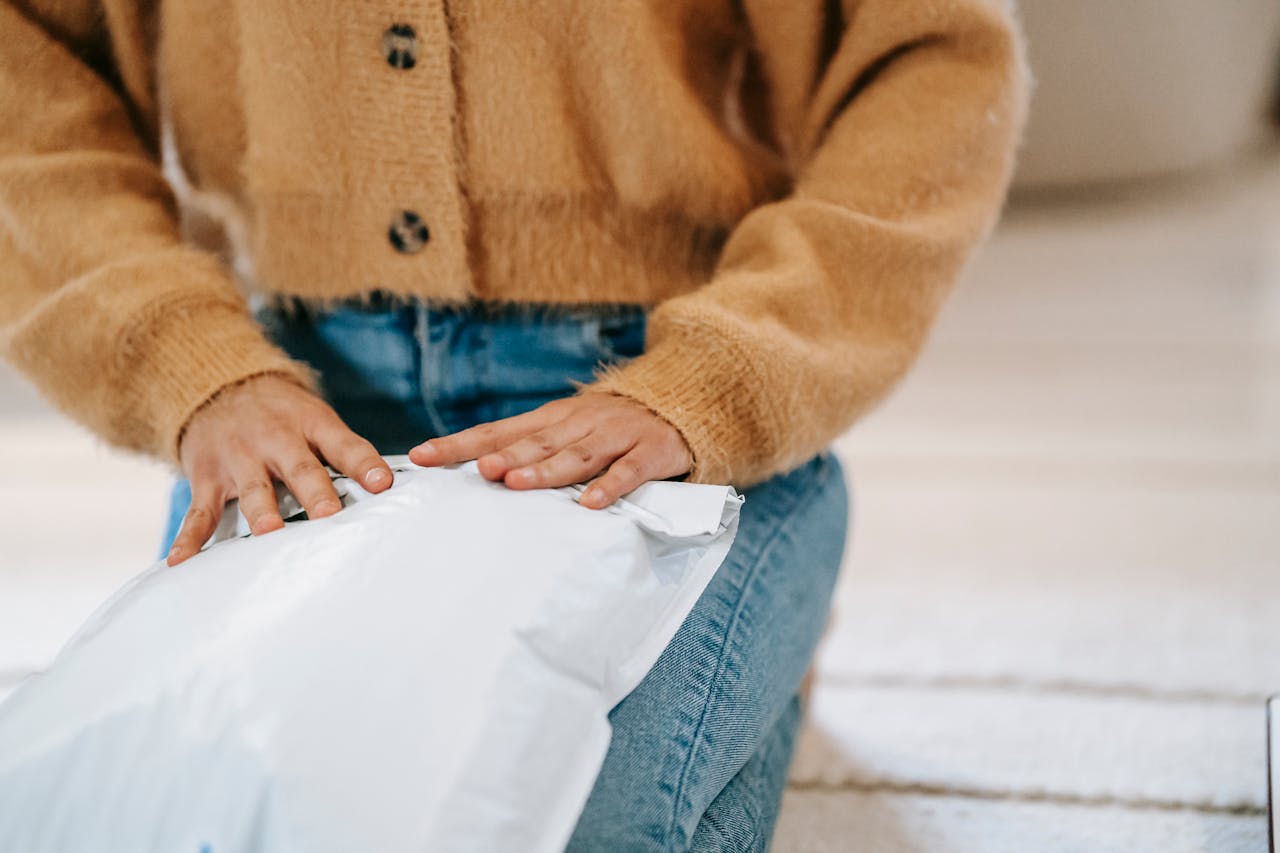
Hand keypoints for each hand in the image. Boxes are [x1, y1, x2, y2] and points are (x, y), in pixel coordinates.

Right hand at [166, 374, 394, 565]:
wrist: (219, 386)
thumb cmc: (283, 416)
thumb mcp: (316, 420)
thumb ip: (344, 453)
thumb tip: (384, 490)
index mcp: (311, 425)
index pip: (344, 445)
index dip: (364, 464)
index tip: (382, 483)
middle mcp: (276, 440)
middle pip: (300, 467)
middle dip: (315, 491)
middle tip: (330, 514)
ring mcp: (240, 459)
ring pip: (253, 489)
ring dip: (261, 511)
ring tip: (269, 532)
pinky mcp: (208, 477)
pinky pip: (199, 511)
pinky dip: (189, 537)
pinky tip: (182, 561)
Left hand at [408, 392, 692, 507]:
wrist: (678, 403)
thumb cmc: (609, 426)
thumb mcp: (566, 427)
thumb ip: (529, 446)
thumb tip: (475, 474)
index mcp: (551, 418)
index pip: (496, 431)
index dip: (459, 444)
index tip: (421, 456)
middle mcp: (578, 423)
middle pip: (534, 442)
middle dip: (505, 456)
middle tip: (480, 471)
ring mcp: (613, 436)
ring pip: (576, 455)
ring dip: (546, 469)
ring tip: (518, 483)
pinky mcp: (649, 452)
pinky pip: (627, 472)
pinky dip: (609, 486)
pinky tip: (591, 504)